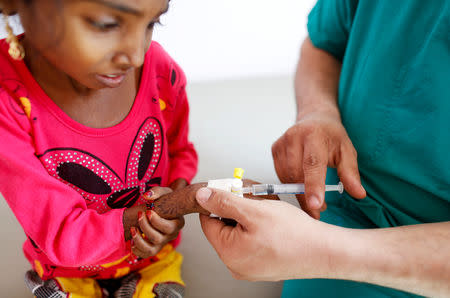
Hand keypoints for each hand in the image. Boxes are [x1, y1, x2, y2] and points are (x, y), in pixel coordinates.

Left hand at [123, 186, 184, 257]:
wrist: (159, 209)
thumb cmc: (164, 201)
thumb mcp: (164, 193)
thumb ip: (157, 192)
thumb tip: (147, 196)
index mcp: (178, 224)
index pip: (169, 228)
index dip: (157, 221)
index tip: (148, 211)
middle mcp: (171, 236)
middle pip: (158, 238)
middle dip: (145, 227)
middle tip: (139, 215)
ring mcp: (163, 243)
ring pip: (151, 249)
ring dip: (139, 240)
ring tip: (133, 229)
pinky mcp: (154, 248)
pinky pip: (145, 255)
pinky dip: (137, 250)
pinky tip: (132, 241)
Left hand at [196, 187, 336, 280]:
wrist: (325, 252)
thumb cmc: (294, 234)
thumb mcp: (254, 210)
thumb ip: (224, 202)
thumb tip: (202, 197)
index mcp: (228, 253)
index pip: (208, 221)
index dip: (218, 202)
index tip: (231, 191)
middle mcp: (235, 265)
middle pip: (223, 228)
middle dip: (236, 210)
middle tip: (254, 200)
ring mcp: (249, 268)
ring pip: (238, 234)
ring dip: (248, 219)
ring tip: (266, 213)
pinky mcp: (262, 267)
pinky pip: (251, 244)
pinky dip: (258, 231)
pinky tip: (272, 225)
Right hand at [271, 111, 365, 218]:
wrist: (314, 118)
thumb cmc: (331, 136)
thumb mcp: (347, 151)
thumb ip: (350, 173)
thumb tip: (359, 194)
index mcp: (315, 135)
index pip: (312, 163)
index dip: (313, 186)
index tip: (316, 205)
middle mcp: (295, 136)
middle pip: (296, 174)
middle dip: (305, 196)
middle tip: (317, 212)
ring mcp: (282, 142)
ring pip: (286, 177)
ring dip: (298, 193)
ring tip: (313, 199)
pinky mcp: (275, 149)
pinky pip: (280, 175)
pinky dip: (290, 184)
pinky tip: (302, 185)